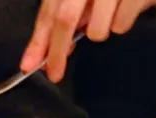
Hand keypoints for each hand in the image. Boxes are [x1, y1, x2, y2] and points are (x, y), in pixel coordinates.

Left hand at [21, 0, 155, 82]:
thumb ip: (68, 12)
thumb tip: (61, 45)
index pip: (49, 10)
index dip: (38, 39)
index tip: (29, 64)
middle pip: (65, 19)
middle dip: (57, 51)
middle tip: (54, 73)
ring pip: (96, 30)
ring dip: (99, 31)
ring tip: (108, 13)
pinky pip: (121, 25)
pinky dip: (121, 22)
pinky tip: (126, 6)